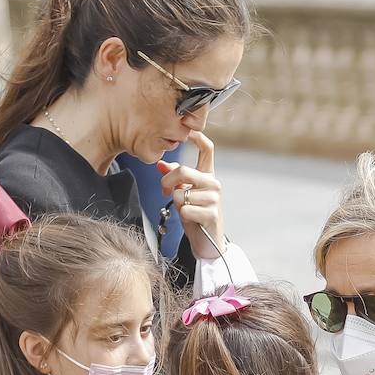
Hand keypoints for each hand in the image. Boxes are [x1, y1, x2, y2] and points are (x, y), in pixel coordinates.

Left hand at [159, 131, 223, 259]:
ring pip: (181, 193)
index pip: (207, 150)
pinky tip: (191, 220)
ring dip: (176, 203)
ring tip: (185, 210)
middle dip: (167, 181)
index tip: (188, 132)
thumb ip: (174, 178)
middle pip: (183, 171)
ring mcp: (214, 199)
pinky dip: (182, 215)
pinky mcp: (212, 214)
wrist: (208, 242)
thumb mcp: (183, 193)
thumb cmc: (195, 215)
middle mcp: (214, 184)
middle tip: (165, 191)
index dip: (197, 137)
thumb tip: (160, 165)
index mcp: (207, 175)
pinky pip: (185, 209)